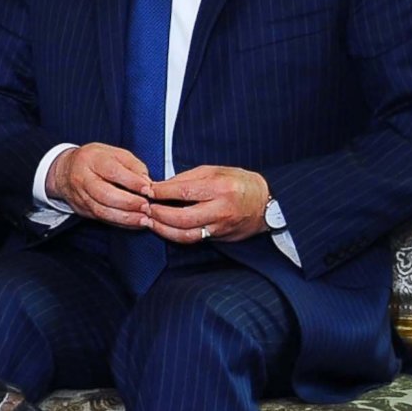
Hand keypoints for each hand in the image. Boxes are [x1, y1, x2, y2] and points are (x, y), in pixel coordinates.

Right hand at [46, 143, 154, 228]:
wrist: (65, 171)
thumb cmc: (94, 160)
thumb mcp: (114, 153)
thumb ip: (133, 165)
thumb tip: (147, 182)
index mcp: (92, 160)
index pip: (112, 171)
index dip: (131, 182)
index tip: (148, 189)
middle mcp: (83, 179)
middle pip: (105, 194)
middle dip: (128, 202)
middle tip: (146, 206)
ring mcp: (81, 197)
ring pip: (103, 211)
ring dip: (126, 218)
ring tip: (144, 219)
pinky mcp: (83, 210)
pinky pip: (103, 220)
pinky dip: (121, 223)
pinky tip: (135, 223)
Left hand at [144, 166, 271, 244]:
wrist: (266, 203)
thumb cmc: (239, 182)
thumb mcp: (214, 171)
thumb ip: (187, 178)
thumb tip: (161, 186)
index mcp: (220, 188)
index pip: (184, 191)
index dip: (161, 192)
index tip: (146, 190)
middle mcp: (221, 209)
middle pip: (182, 218)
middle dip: (159, 214)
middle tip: (144, 208)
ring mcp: (221, 227)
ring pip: (186, 234)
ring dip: (163, 230)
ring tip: (149, 221)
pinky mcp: (220, 237)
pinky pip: (194, 239)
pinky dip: (175, 235)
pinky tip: (164, 228)